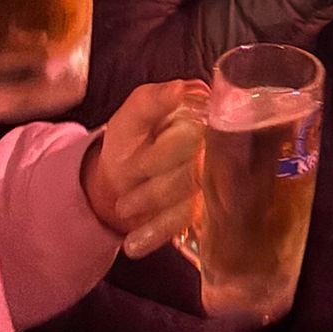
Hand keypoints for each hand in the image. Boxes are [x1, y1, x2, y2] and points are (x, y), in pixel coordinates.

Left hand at [82, 80, 208, 257]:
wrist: (118, 179)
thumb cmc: (130, 140)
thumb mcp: (131, 115)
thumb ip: (151, 101)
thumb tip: (178, 89)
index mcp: (202, 114)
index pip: (198, 134)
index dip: (166, 151)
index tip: (137, 162)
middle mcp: (214, 146)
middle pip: (194, 168)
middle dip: (156, 178)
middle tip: (127, 177)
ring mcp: (211, 180)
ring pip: (188, 196)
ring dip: (152, 201)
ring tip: (123, 206)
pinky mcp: (201, 210)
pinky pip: (183, 222)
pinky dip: (155, 232)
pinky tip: (133, 242)